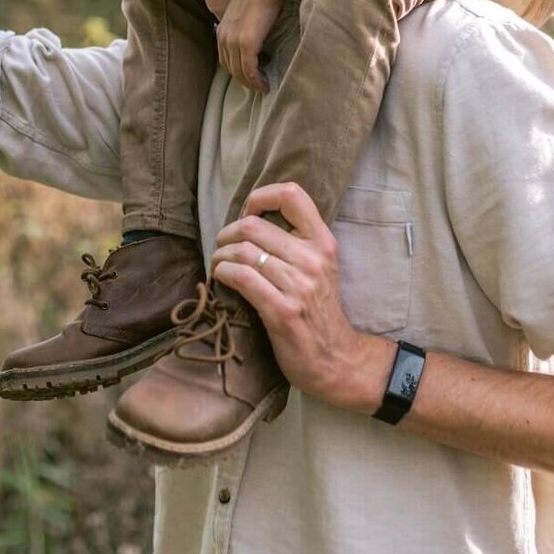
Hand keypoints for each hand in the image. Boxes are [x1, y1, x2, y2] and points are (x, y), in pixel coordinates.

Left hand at [210, 181, 391, 410]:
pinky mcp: (282, 310)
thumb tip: (251, 219)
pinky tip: (221, 278)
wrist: (335, 359)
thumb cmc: (319, 311)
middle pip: (253, 225)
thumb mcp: (320, 268)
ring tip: (218, 265)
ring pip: (242, 251)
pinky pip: (241, 277)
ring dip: (220, 256)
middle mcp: (313, 259)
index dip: (261, 196)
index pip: (292, 194)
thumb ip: (297, 242)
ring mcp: (298, 286)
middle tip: (222, 247)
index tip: (248, 213)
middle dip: (227, 233)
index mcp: (323, 243)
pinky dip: (222, 273)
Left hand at [215, 0, 287, 92]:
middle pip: (231, 69)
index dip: (238, 71)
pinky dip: (257, 80)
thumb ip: (243, 28)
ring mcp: (233, 41)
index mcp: (221, 31)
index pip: (226, 59)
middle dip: (245, 80)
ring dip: (252, 83)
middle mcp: (223, 37)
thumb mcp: (244, 14)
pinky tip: (265, 84)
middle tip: (259, 86)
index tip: (251, 77)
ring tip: (263, 87)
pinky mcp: (247, 43)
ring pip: (240, 72)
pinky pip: (250, 70)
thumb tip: (254, 40)